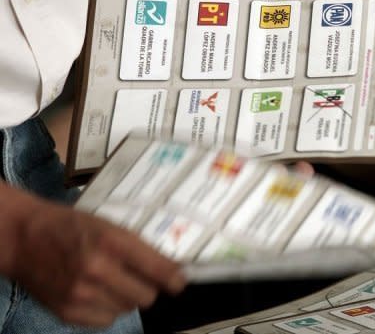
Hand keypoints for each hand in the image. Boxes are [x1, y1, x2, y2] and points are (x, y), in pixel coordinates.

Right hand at [0, 183, 185, 327]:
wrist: (23, 237)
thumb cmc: (69, 225)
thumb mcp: (107, 224)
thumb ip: (137, 246)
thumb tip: (169, 268)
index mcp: (111, 240)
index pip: (156, 268)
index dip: (174, 278)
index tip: (180, 282)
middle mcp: (97, 269)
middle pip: (146, 296)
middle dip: (148, 287)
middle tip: (138, 276)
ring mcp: (81, 294)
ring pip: (127, 309)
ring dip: (126, 298)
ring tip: (111, 280)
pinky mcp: (67, 312)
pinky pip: (106, 321)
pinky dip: (107, 309)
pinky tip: (96, 293)